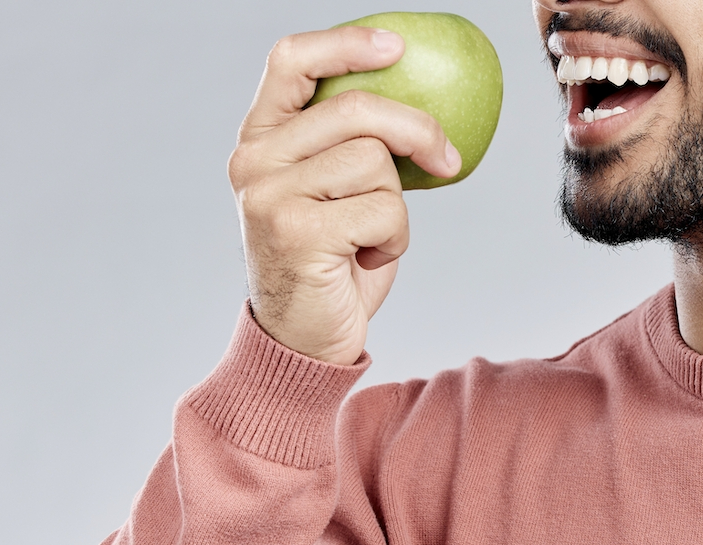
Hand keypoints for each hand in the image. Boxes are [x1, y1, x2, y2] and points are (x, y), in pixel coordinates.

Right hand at [228, 27, 461, 364]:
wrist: (303, 340)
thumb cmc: (332, 263)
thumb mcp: (336, 192)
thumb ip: (352, 146)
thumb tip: (420, 106)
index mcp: (260, 138)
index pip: (291, 61)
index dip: (346, 45)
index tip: (397, 48)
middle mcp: (254, 159)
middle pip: (357, 110)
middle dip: (417, 130)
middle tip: (447, 160)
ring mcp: (270, 194)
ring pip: (376, 163)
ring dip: (397, 206)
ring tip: (371, 238)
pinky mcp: (296, 231)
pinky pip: (384, 210)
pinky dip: (395, 238)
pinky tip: (366, 260)